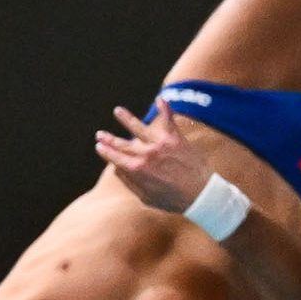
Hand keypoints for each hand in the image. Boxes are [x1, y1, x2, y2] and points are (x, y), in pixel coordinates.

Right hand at [95, 105, 211, 211]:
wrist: (201, 194)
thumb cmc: (174, 200)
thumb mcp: (147, 198)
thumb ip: (131, 183)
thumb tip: (117, 170)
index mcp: (137, 169)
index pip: (115, 157)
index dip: (105, 151)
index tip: (99, 146)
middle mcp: (146, 154)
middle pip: (122, 143)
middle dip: (109, 138)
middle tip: (100, 134)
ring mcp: (160, 144)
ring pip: (139, 127)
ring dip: (126, 118)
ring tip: (118, 111)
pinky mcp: (175, 138)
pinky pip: (168, 119)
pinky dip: (165, 108)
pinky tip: (160, 98)